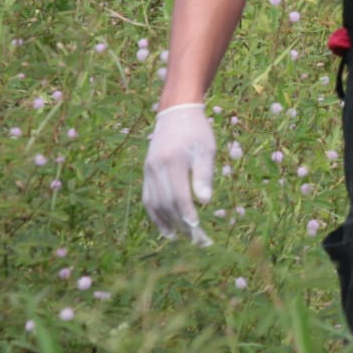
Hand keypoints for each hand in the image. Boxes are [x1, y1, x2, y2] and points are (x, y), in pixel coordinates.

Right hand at [142, 103, 215, 245]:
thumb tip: (205, 202)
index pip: (179, 196)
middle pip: (166, 203)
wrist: (175, 113)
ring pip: (154, 204)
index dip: (187, 214)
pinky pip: (148, 198)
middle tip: (197, 239)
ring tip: (180, 238)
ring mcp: (148, 171)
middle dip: (180, 224)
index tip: (198, 228)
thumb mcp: (206, 149)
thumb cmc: (197, 132)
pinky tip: (165, 227)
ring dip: (166, 223)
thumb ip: (204, 175)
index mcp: (172, 162)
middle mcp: (156, 168)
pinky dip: (155, 215)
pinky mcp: (146, 173)